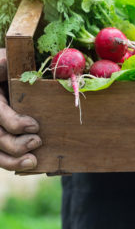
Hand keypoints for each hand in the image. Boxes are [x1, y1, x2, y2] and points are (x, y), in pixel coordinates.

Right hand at [0, 56, 40, 170]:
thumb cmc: (4, 67)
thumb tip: (13, 63)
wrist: (2, 75)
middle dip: (16, 144)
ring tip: (33, 162)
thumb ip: (6, 64)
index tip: (34, 125)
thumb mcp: (5, 62)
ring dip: (12, 161)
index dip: (14, 123)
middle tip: (37, 141)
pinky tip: (30, 165)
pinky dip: (12, 163)